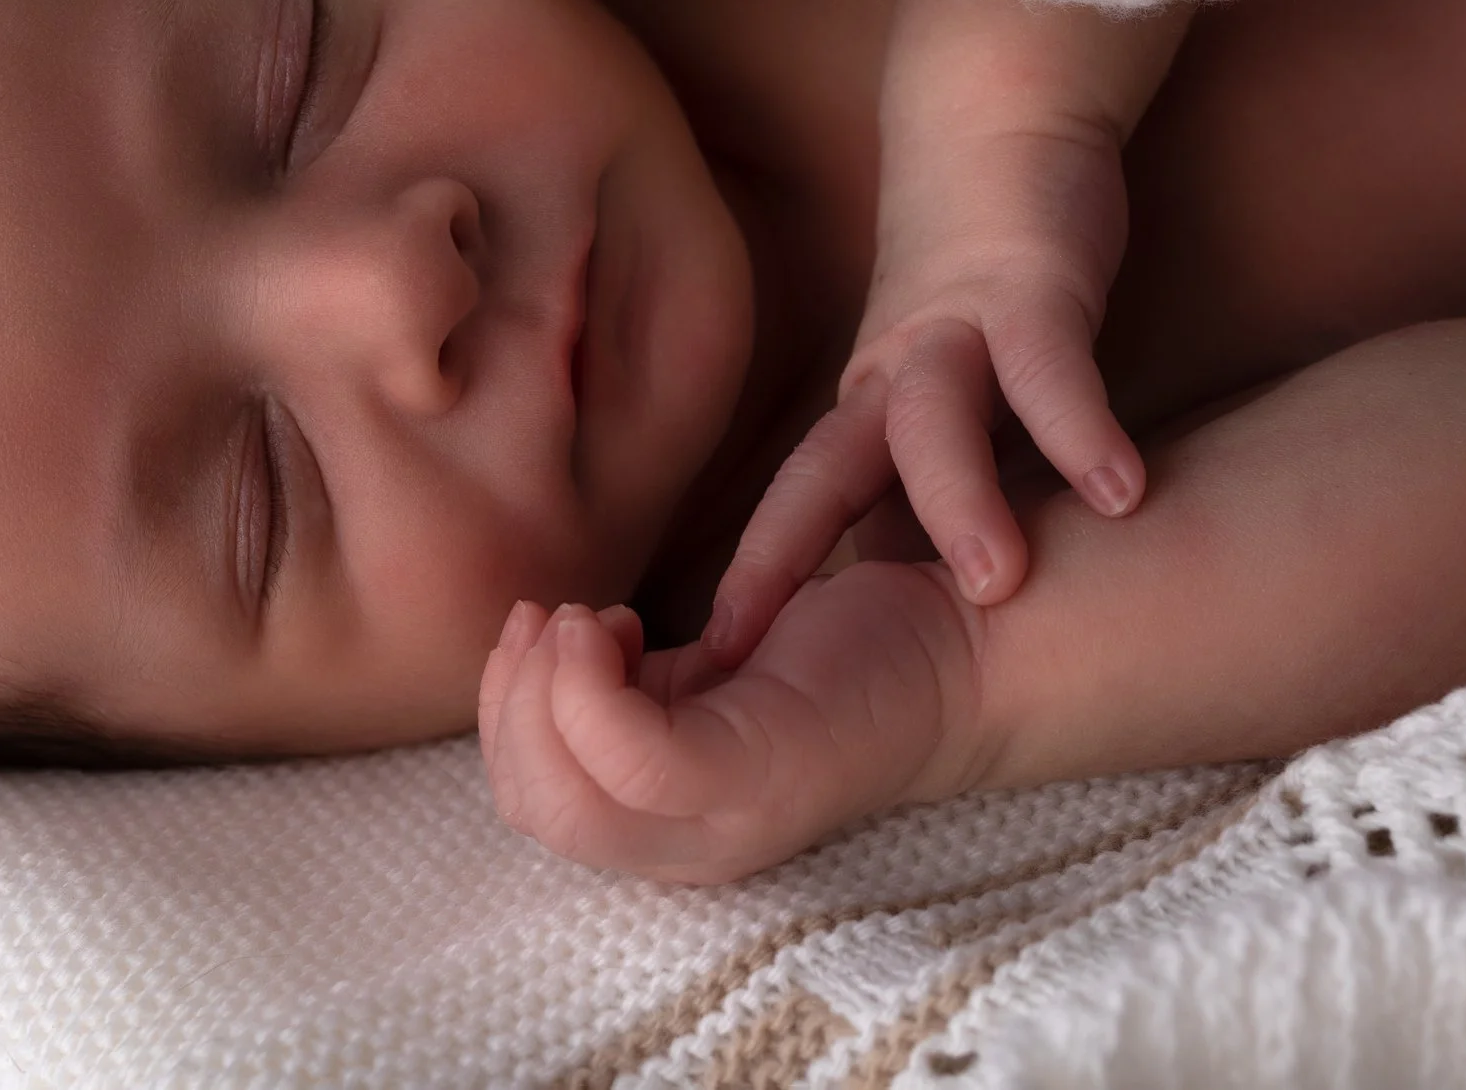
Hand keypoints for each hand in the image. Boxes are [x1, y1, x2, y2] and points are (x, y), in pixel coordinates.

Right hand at [479, 562, 981, 884]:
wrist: (960, 643)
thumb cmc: (832, 650)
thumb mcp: (697, 676)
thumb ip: (621, 689)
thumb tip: (545, 651)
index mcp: (672, 828)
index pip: (534, 808)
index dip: (505, 711)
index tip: (540, 625)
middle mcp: (694, 846)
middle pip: (537, 810)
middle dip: (511, 701)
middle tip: (555, 620)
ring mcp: (726, 822)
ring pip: (568, 796)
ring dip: (545, 688)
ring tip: (587, 619)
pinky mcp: (757, 778)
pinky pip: (629, 756)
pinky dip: (589, 682)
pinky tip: (616, 621)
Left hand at [707, 0, 1185, 668]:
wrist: (997, 131)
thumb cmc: (965, 295)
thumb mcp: (922, 405)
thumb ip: (906, 495)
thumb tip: (882, 609)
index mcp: (858, 420)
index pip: (787, 519)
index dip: (747, 594)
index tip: (697, 686)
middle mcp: (885, 383)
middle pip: (825, 477)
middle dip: (796, 564)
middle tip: (791, 666)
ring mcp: (954, 332)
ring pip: (932, 422)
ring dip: (959, 500)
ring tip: (1001, 585)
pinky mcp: (1031, 286)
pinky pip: (1056, 364)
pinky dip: (1083, 425)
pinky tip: (1123, 492)